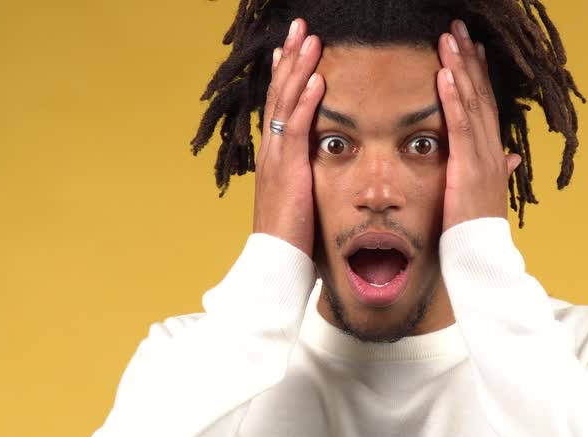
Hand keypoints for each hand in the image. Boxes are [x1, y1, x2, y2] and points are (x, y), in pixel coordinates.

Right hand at [252, 18, 323, 259]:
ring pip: (285, 102)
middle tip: (300, 27)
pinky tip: (315, 80)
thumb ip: (305, 175)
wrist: (276, 259)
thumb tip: (316, 166)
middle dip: (290, 57)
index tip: (291, 47)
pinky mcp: (288, 169)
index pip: (278, 104)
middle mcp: (271, 149)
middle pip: (278, 92)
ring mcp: (277, 157)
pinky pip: (297, 128)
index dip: (284, 73)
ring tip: (310, 40)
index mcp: (274, 154)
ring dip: (298, 68)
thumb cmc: (292, 234)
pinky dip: (305, 102)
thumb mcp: (299, 196)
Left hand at [436, 19, 522, 231]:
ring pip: (471, 103)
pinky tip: (445, 74)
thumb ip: (500, 171)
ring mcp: (482, 157)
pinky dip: (453, 98)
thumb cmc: (478, 229)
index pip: (487, 106)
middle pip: (481, 95)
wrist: (480, 256)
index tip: (473, 48)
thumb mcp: (488, 194)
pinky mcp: (467, 167)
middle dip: (469, 59)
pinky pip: (459, 126)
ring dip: (460, 68)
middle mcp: (491, 150)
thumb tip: (511, 158)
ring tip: (448, 39)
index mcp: (493, 154)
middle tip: (458, 28)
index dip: (480, 75)